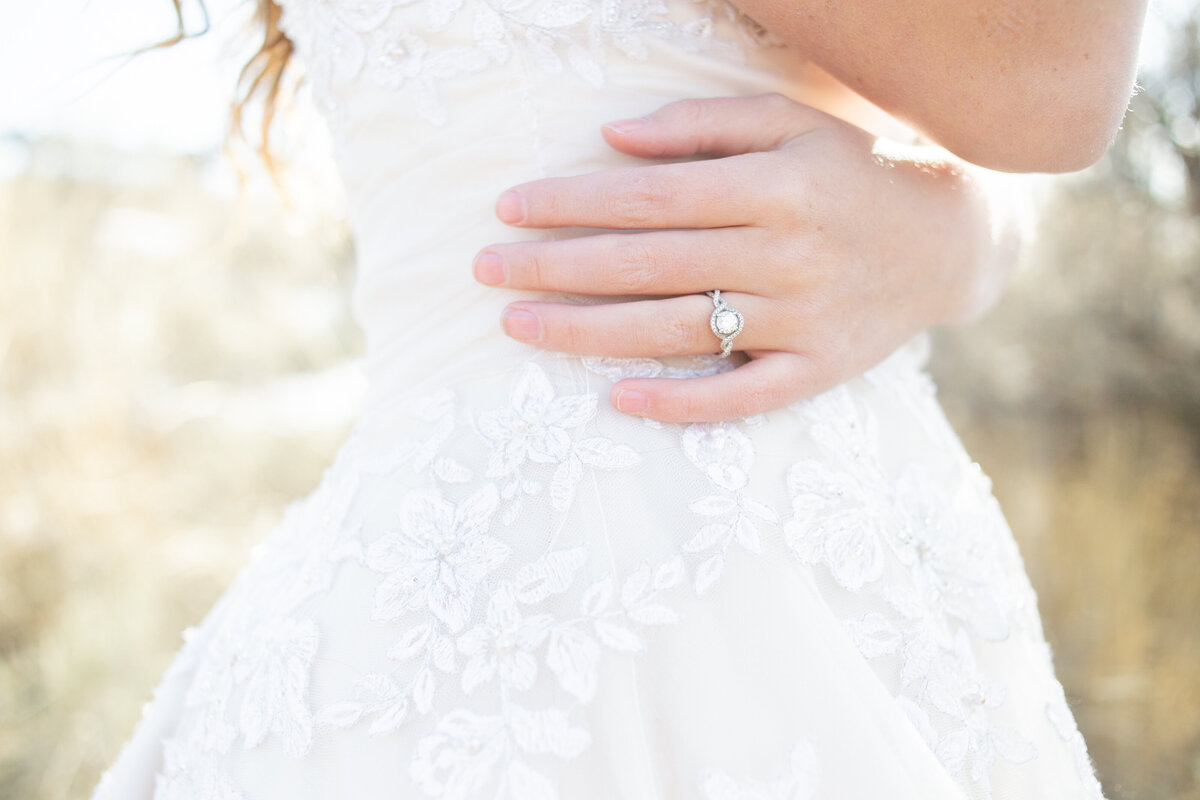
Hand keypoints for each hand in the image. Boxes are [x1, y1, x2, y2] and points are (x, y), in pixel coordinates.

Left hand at [473, 93, 1010, 422]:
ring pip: (677, 330)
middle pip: (647, 265)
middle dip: (556, 268)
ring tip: (520, 328)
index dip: (571, 203)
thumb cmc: (854, 169)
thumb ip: (701, 127)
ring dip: (589, 332)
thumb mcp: (789, 123)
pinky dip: (683, 404)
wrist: (951, 238)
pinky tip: (620, 401)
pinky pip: (744, 397)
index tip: (508, 209)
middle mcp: (785, 253)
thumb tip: (612, 139)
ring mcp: (802, 318)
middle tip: (486, 273)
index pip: (648, 199)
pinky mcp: (818, 369)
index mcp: (774, 185)